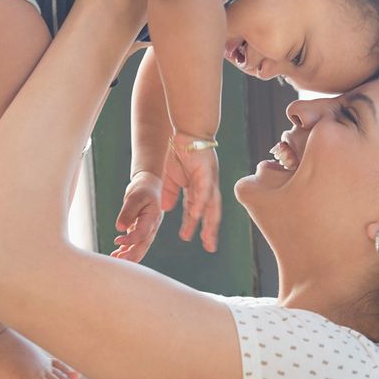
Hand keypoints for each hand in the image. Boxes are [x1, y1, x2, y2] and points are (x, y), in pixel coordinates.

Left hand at [113, 171, 164, 261]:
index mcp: (152, 218)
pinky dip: (127, 249)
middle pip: (143, 245)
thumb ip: (128, 212)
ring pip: (140, 247)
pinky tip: (117, 253)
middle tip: (117, 259)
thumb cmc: (142, 189)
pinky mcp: (142, 230)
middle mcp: (152, 226)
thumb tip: (120, 228)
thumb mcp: (134, 197)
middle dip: (131, 255)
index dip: (130, 240)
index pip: (142, 234)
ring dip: (129, 255)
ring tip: (115, 258)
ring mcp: (148, 229)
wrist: (149, 185)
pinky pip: (137, 243)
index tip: (116, 240)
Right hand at [161, 132, 221, 252]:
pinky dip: (200, 204)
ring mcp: (208, 180)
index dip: (199, 227)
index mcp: (198, 189)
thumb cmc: (180, 151)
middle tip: (209, 247)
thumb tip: (166, 209)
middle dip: (210, 230)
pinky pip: (204, 191)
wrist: (186, 132)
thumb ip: (170, 193)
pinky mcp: (206, 172)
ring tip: (204, 238)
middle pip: (211, 212)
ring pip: (210, 205)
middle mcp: (207, 187)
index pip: (200, 211)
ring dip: (207, 222)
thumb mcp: (171, 177)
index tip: (200, 242)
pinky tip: (197, 215)